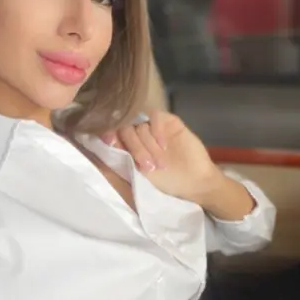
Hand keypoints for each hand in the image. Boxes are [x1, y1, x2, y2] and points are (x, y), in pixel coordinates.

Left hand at [102, 111, 222, 205]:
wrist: (194, 181)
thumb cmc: (167, 182)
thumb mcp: (140, 173)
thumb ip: (124, 157)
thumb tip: (105, 141)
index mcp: (129, 148)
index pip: (113, 134)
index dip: (110, 136)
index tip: (110, 143)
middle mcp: (139, 135)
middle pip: (126, 129)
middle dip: (135, 148)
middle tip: (148, 166)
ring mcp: (154, 128)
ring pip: (140, 126)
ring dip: (148, 145)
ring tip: (159, 163)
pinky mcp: (169, 122)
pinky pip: (155, 117)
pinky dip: (156, 131)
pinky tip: (164, 145)